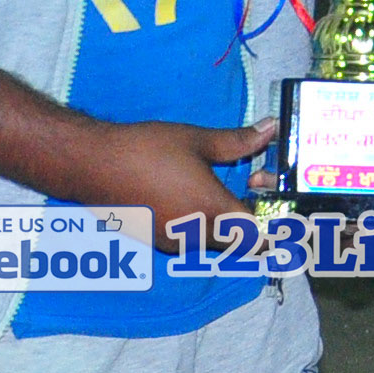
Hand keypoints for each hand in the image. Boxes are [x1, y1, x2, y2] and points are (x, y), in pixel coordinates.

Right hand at [74, 117, 282, 238]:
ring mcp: (174, 241)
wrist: (93, 165)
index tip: (280, 214)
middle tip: (251, 187)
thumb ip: (238, 141)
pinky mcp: (157, 239)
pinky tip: (191, 193)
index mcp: (212, 211)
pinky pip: (191, 237)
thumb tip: (270, 130)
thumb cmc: (145, 149)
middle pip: (239, 242)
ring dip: (225, 221)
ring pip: (215, 240)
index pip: (258, 237)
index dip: (274, 229)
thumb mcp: (196, 140)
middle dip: (251, 221)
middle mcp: (195, 235)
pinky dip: (201, 222)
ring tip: (220, 185)